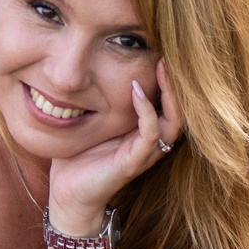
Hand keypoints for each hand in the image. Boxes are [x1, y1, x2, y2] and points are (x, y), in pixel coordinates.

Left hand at [46, 58, 185, 234]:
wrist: (68, 197)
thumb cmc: (79, 160)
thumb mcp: (91, 124)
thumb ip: (96, 101)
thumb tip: (84, 68)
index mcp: (142, 134)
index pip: (168, 104)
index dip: (169, 80)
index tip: (161, 52)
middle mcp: (150, 144)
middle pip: (179, 110)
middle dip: (176, 82)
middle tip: (168, 55)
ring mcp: (144, 154)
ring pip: (172, 122)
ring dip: (168, 93)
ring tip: (160, 67)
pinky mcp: (132, 163)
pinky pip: (149, 135)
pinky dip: (146, 112)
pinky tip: (136, 92)